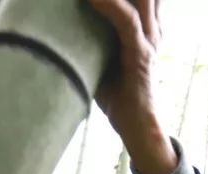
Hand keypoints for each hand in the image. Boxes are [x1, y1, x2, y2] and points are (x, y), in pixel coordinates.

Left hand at [88, 0, 177, 173]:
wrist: (137, 126)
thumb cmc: (117, 94)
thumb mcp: (101, 57)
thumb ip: (90, 37)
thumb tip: (56, 26)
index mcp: (145, 25)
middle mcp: (151, 26)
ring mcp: (148, 38)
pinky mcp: (141, 53)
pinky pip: (126, 20)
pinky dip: (108, 4)